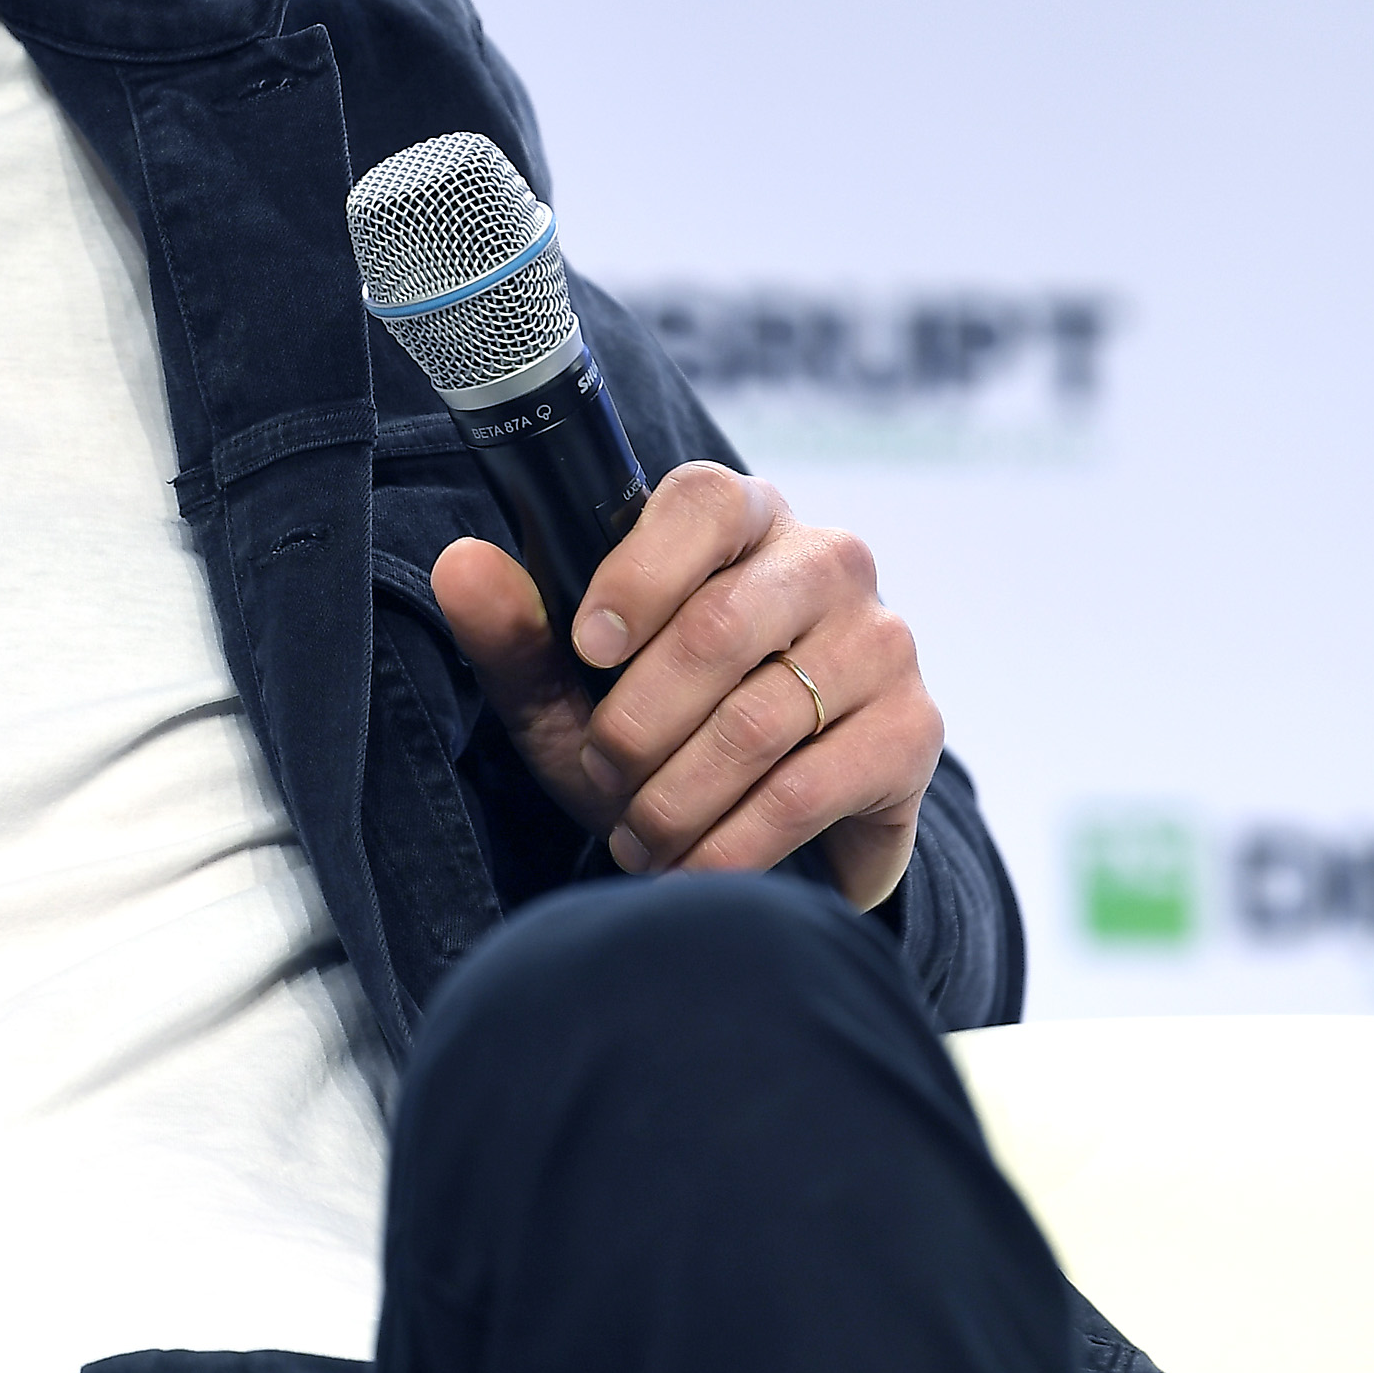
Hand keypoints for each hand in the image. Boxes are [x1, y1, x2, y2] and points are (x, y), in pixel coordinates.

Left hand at [429, 462, 937, 907]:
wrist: (769, 818)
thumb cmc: (658, 724)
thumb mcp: (569, 686)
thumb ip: (513, 628)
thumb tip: (460, 563)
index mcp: (740, 518)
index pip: (701, 503)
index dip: (638, 575)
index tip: (588, 651)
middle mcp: (825, 560)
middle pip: (718, 626)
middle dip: (635, 724)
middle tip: (599, 776)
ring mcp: (881, 641)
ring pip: (757, 720)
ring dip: (674, 798)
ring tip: (634, 837)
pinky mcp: (913, 731)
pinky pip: (806, 790)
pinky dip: (729, 844)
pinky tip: (691, 869)